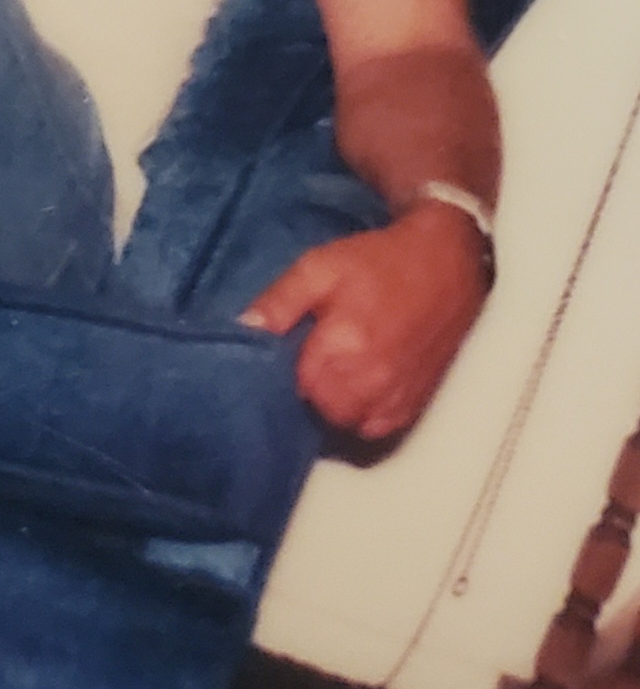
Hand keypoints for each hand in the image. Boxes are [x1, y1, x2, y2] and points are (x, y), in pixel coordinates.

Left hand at [239, 204, 489, 439]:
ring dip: (333, 403)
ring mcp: (397, 398)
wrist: (447, 261)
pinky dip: (361, 412)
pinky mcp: (415, 403)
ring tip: (332, 366)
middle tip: (307, 356)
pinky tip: (358, 380)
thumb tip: (242, 329)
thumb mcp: (318, 267)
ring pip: (346, 423)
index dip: (278, 372)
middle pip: (318, 411)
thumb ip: (279, 302)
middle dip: (306, 389)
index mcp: (344, 349)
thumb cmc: (379, 261)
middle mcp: (373, 383)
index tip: (280, 352)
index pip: (290, 388)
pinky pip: (376, 427)